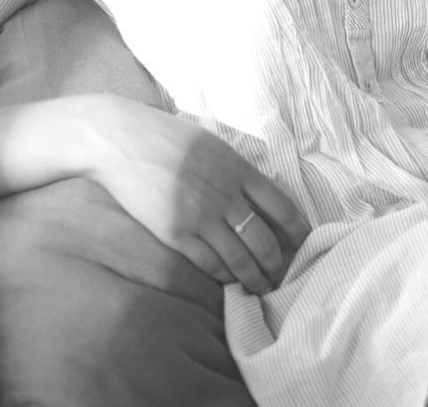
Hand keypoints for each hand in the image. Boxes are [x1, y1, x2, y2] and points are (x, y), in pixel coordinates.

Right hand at [78, 96, 312, 294]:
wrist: (122, 141)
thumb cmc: (168, 138)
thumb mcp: (215, 146)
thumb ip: (238, 171)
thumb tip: (262, 194)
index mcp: (239, 169)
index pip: (283, 206)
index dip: (298, 231)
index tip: (305, 244)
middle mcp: (225, 195)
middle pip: (265, 240)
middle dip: (278, 264)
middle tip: (284, 276)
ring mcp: (200, 216)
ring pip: (240, 259)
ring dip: (255, 278)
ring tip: (262, 289)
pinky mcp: (175, 233)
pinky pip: (209, 263)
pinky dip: (225, 276)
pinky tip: (231, 282)